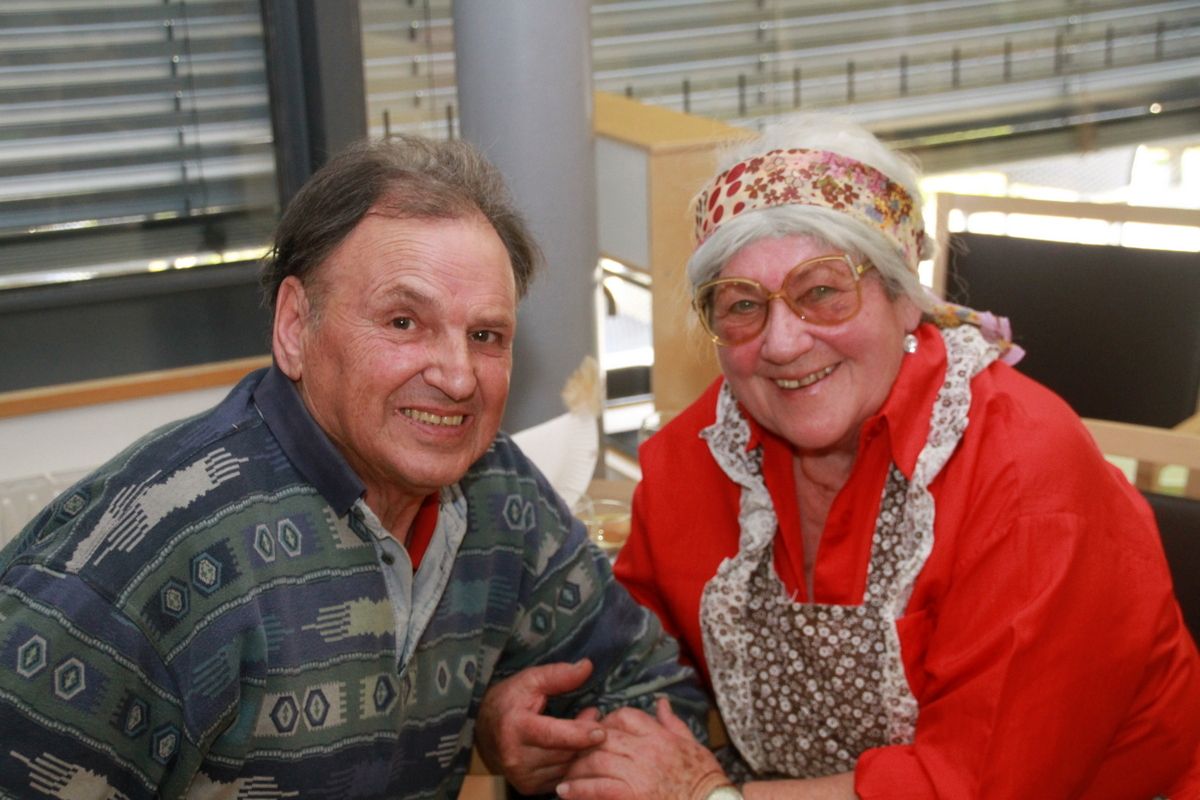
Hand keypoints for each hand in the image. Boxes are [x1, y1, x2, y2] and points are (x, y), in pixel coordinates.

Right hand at [475, 659, 605, 794]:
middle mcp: (515, 757)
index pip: (552, 736)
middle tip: (595, 718)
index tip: (601, 730)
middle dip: (585, 738)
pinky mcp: (527, 788)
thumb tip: (587, 667)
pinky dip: (572, 764)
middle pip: (564, 753)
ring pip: (566, 768)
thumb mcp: (530, 680)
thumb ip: (558, 675)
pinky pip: (561, 778)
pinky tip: (574, 747)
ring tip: (586, 731)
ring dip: (582, 751)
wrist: (481, 730)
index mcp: (514, 728)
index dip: (579, 734)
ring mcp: (521, 776)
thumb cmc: (509, 700)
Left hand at [557, 697, 727, 799]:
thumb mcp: (693, 745)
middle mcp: (646, 751)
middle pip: (604, 737)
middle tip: (573, 753)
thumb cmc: (704, 780)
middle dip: (585, 744)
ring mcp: (637, 775)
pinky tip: (565, 792)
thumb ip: (672, 723)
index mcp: (660, 737)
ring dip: (576, 768)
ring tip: (565, 775)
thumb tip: (662, 702)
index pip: (625, 716)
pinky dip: (578, 790)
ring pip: (596, 761)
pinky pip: (597, 789)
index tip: (600, 731)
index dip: (607, 721)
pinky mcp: (631, 797)